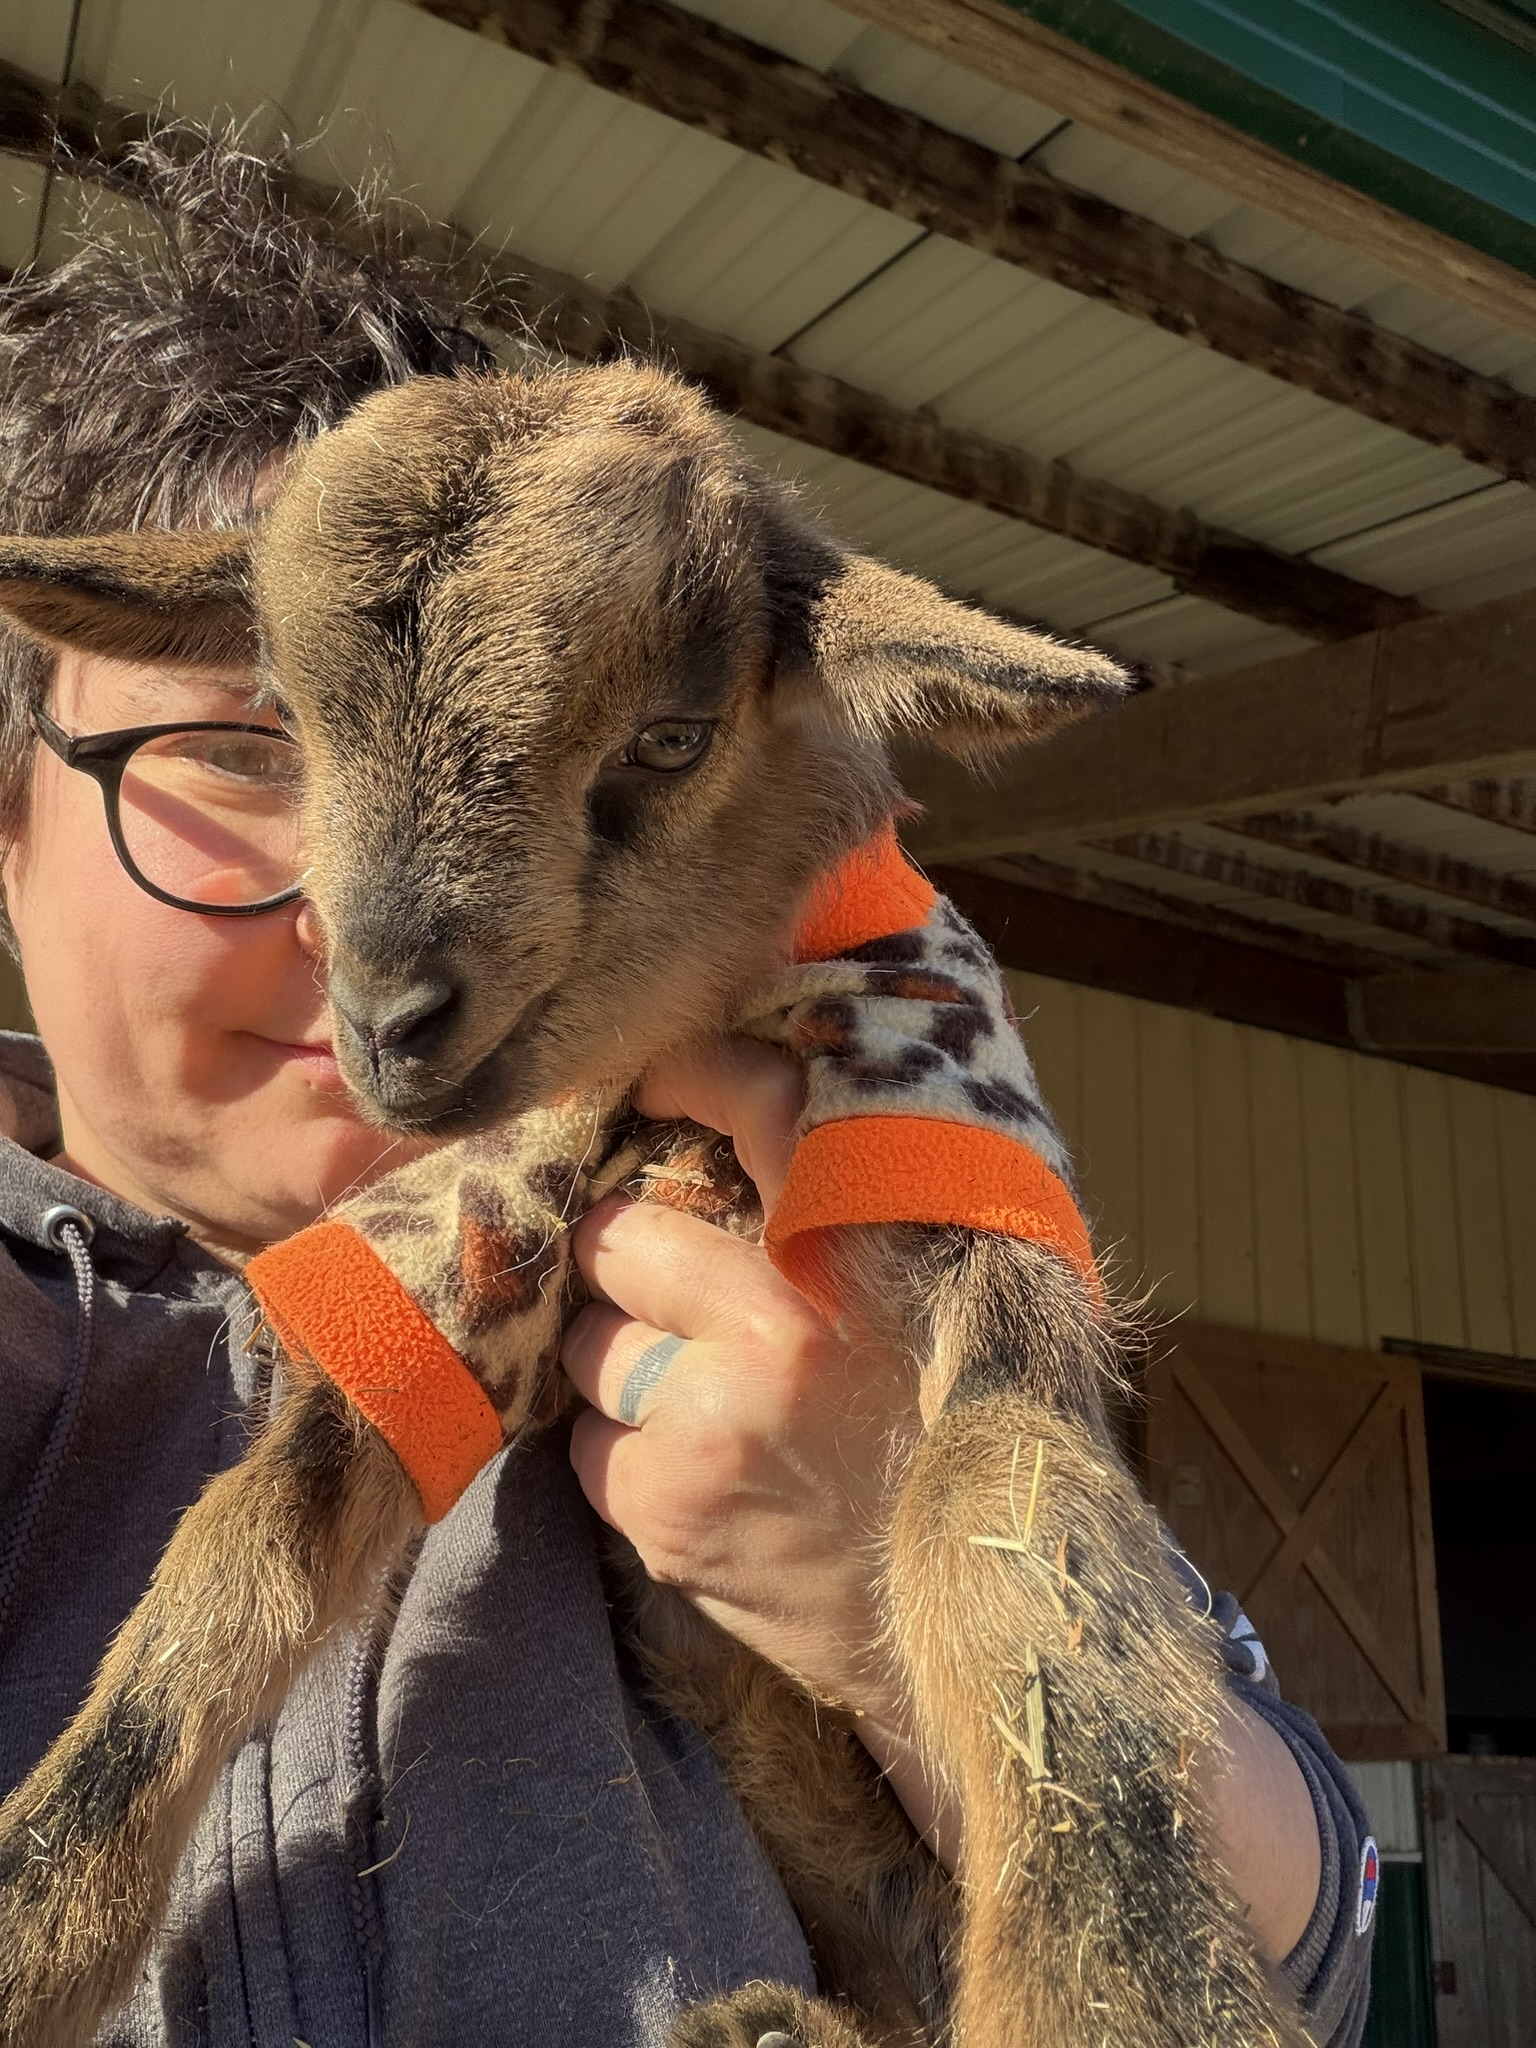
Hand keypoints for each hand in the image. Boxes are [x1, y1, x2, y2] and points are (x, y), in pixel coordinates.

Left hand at [563, 1040, 919, 1716]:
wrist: (978, 1622)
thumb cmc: (966, 1439)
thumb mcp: (966, 1299)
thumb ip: (876, 1215)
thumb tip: (785, 1113)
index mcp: (865, 1262)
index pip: (760, 1110)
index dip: (694, 1076)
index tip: (657, 1079)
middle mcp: (779, 1331)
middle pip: (617, 1238)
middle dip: (625, 1256)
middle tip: (663, 1283)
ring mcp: (710, 1425)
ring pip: (589, 1346)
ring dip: (620, 1362)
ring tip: (690, 1391)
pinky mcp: (668, 1512)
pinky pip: (587, 1444)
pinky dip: (621, 1451)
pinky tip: (693, 1469)